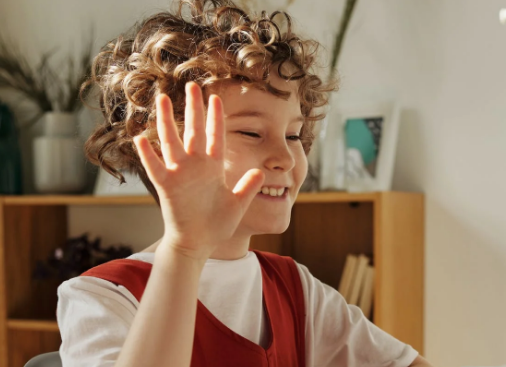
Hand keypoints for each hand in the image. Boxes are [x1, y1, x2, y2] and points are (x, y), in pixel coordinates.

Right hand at [133, 82, 264, 261]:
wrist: (198, 243)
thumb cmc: (217, 224)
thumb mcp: (237, 204)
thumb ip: (247, 187)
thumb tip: (261, 172)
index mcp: (213, 167)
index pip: (215, 136)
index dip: (215, 118)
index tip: (216, 98)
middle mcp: (196, 166)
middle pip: (194, 131)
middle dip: (193, 109)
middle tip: (192, 86)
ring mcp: (180, 174)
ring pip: (172, 142)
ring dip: (167, 121)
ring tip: (163, 99)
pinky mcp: (167, 187)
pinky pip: (155, 167)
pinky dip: (148, 154)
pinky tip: (140, 138)